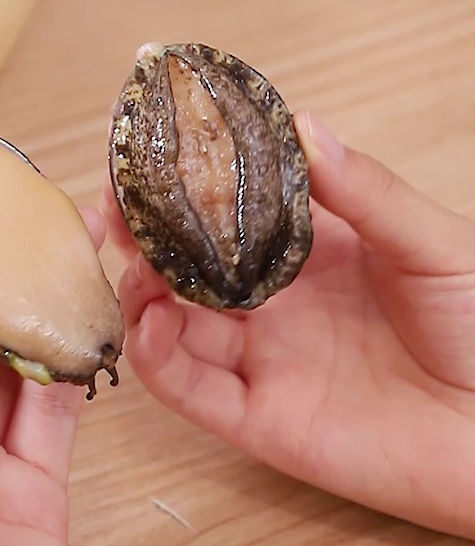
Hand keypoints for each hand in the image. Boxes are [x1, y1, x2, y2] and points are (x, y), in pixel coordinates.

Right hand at [101, 112, 474, 538]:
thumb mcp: (432, 244)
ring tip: (128, 260)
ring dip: (139, 289)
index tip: (151, 148)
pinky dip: (153, 356)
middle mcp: (276, 303)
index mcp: (314, 252)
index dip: (189, 181)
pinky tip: (146, 320)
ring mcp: (263, 359)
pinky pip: (188, 387)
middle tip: (113, 206)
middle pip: (188, 264)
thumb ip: (365, 193)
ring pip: (173, 323)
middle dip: (144, 233)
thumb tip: (302, 127)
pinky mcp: (257, 419)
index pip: (233, 209)